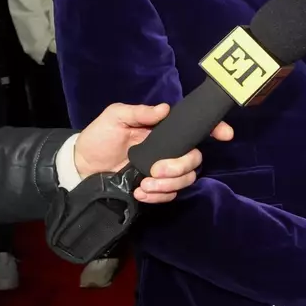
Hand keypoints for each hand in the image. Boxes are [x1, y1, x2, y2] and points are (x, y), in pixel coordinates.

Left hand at [74, 102, 232, 203]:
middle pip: (195, 159)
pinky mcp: (155, 189)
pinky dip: (158, 196)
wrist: (80, 166)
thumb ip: (139, 112)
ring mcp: (163, 171)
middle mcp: (169, 151)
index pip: (195, 128)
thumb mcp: (115, 117)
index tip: (225, 135)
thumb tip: (165, 109)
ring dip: (169, 185)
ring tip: (144, 185)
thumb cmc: (98, 137)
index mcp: (163, 131)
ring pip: (186, 179)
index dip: (215, 129)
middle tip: (156, 171)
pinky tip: (140, 193)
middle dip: (180, 167)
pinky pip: (170, 195)